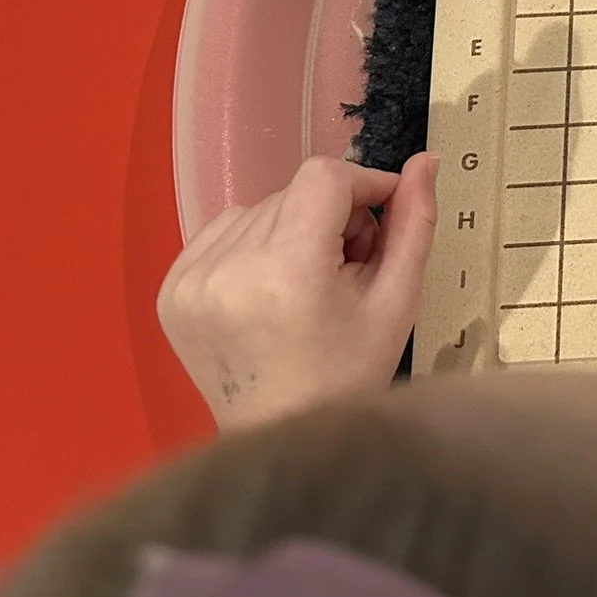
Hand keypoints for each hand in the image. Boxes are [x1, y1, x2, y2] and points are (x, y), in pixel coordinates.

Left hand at [158, 153, 437, 429]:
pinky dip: (254, 244)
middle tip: (348, 269)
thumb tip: (426, 160)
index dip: (364, 185)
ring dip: (293, 229)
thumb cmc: (350, 373)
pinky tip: (270, 287)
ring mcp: (191, 279)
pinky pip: (224, 231)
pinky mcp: (171, 290)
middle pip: (295, 193)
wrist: (280, 436)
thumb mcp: (397, 300)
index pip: (325, 178)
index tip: (385, 216)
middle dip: (332, 217)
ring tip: (308, 282)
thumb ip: (414, 224)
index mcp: (286, 269)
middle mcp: (228, 267)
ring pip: (261, 209)